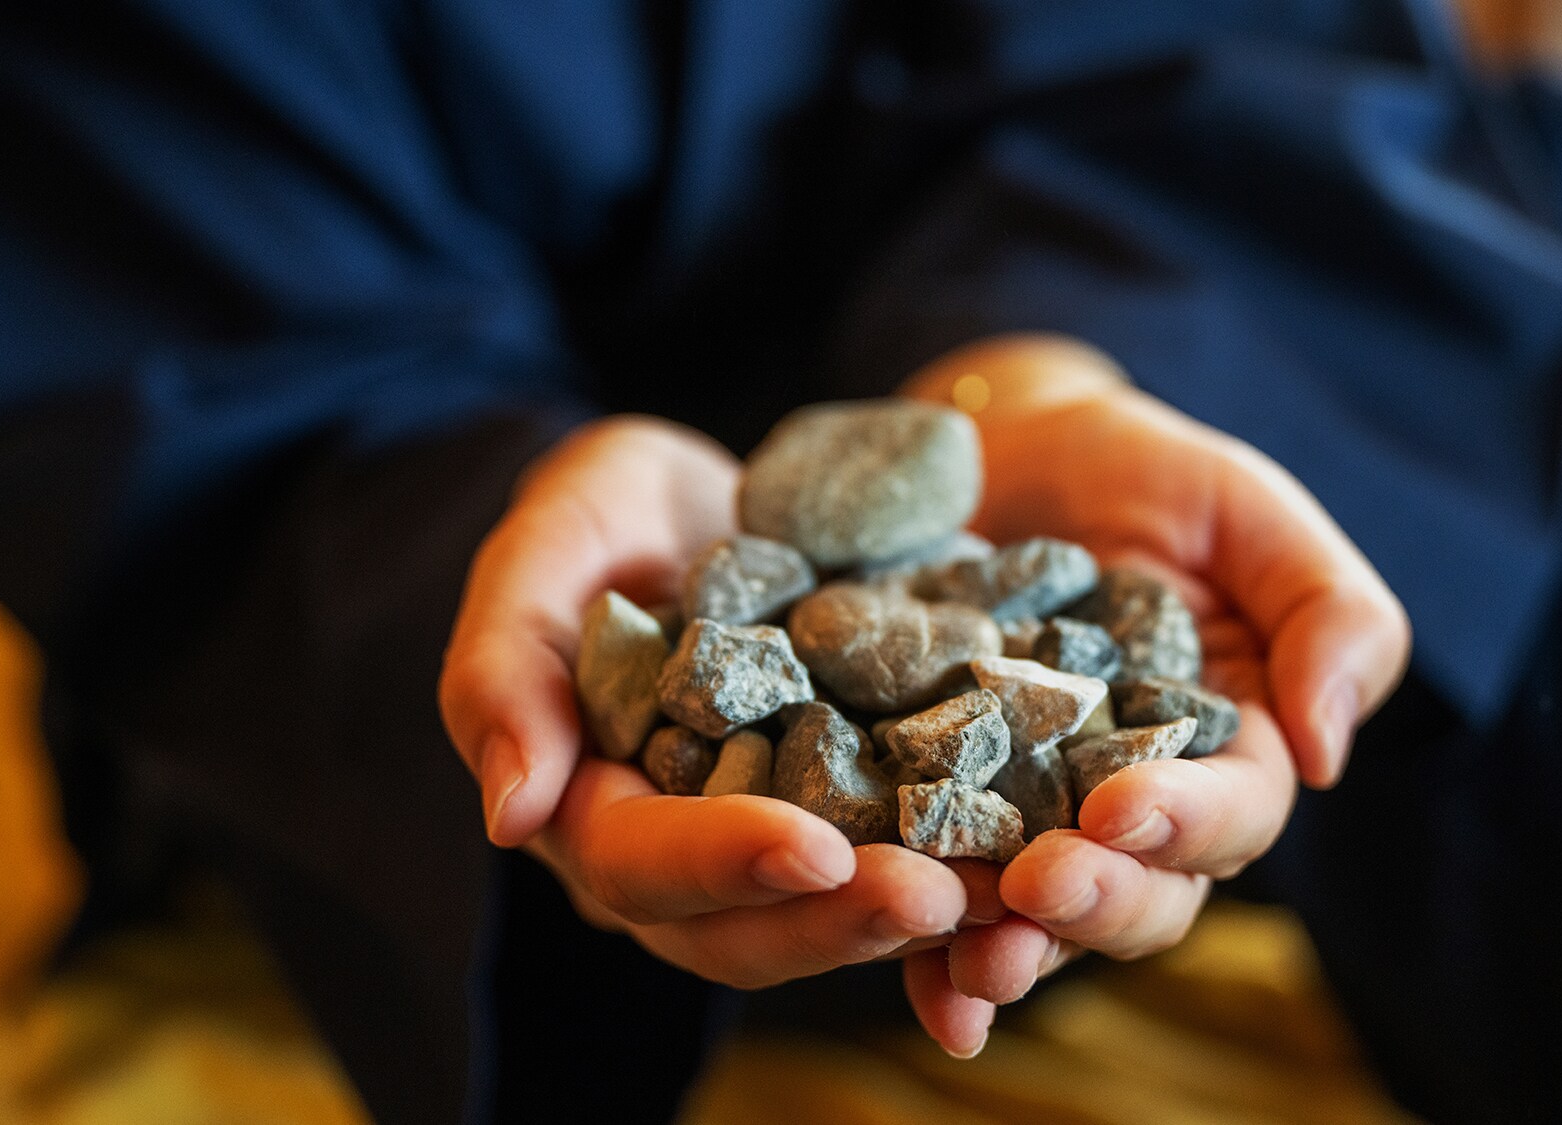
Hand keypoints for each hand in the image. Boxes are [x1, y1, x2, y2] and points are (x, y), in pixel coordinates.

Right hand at [437, 416, 985, 995]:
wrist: (723, 500)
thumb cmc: (610, 516)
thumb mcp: (546, 549)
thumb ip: (503, 667)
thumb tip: (510, 817)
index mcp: (595, 812)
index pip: (642, 866)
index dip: (725, 863)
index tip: (810, 845)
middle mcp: (694, 858)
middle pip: (755, 928)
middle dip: (845, 918)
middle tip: (940, 897)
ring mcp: (791, 845)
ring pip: (847, 917)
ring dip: (930, 917)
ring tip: (1015, 893)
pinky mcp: (875, 815)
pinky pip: (925, 864)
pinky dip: (985, 871)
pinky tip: (1058, 853)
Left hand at [895, 335, 1411, 1054]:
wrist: (1003, 452)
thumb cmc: (1145, 475)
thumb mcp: (1248, 511)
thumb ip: (1328, 614)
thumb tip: (1328, 755)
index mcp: (1231, 752)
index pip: (1234, 813)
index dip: (1186, 822)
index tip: (1121, 806)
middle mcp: (1137, 811)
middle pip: (1143, 895)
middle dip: (1095, 901)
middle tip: (1040, 885)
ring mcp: (1035, 825)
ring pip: (1041, 921)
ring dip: (1012, 950)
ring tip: (973, 957)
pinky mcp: (942, 819)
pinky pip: (941, 900)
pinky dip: (928, 957)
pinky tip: (919, 986)